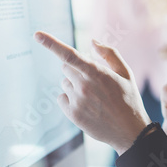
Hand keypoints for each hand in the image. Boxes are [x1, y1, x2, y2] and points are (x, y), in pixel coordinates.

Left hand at [34, 31, 150, 154]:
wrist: (129, 131)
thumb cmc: (128, 99)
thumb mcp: (126, 73)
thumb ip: (109, 54)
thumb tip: (92, 42)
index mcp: (97, 73)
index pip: (69, 55)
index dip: (51, 43)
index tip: (37, 35)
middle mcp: (84, 86)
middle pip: (66, 67)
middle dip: (76, 70)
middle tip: (93, 81)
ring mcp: (77, 101)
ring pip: (65, 83)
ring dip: (74, 86)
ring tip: (93, 97)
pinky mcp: (72, 114)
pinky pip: (61, 98)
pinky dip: (69, 99)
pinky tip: (86, 106)